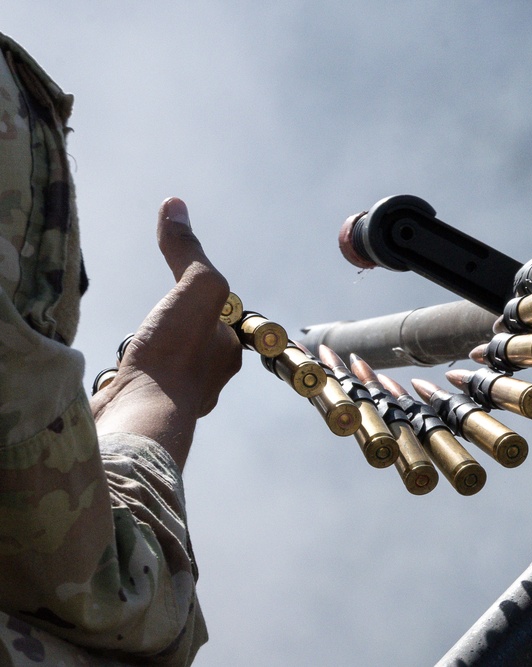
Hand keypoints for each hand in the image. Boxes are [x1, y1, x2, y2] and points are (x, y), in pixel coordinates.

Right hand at [90, 198, 241, 468]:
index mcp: (228, 351)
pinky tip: (121, 367)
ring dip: (152, 346)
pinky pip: (139, 379)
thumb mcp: (198, 287)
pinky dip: (129, 369)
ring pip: (165, 359)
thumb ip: (189, 251)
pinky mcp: (143, 407)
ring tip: (141, 341)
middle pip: (193, 336)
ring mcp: (176, 396)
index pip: (220, 313)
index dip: (201, 291)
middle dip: (177, 321)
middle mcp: (209, 376)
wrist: (140, 414)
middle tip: (163, 315)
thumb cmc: (176, 352)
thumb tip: (175, 206)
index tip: (185, 283)